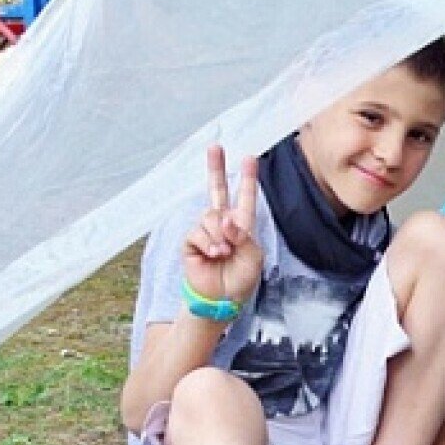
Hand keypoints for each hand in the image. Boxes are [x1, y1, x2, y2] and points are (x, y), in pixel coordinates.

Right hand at [184, 144, 263, 311]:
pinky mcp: (192, 241)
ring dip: (220, 235)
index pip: (244, 197)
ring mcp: (206, 231)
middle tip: (215, 147)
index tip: (250, 158)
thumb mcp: (253, 256)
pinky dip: (209, 243)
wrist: (223, 298)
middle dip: (216, 168)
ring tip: (224, 252)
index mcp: (241, 224)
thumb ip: (242, 234)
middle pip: (217, 190)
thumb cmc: (241, 278)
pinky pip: (198, 232)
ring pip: (210, 216)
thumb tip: (224, 220)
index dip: (247, 178)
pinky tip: (214, 254)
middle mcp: (223, 223)